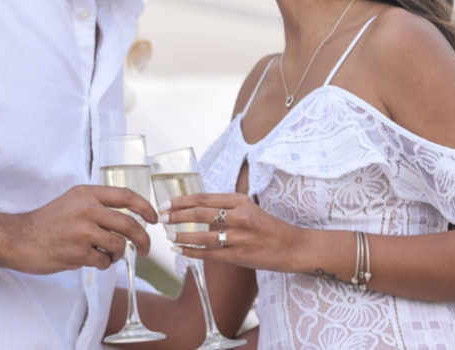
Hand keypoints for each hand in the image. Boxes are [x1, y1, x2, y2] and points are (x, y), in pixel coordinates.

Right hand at [0, 185, 156, 272]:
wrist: (18, 238)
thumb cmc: (47, 222)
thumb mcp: (72, 202)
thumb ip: (97, 205)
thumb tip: (128, 219)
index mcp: (87, 193)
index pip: (126, 196)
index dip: (146, 207)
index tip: (154, 218)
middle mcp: (87, 209)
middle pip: (130, 224)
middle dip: (143, 240)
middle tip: (144, 250)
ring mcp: (83, 231)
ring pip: (119, 245)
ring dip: (118, 254)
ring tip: (107, 255)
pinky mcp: (77, 252)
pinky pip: (104, 261)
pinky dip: (103, 264)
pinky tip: (91, 260)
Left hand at [165, 192, 301, 272]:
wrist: (292, 247)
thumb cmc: (269, 227)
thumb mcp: (250, 208)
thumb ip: (227, 207)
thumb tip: (198, 207)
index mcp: (240, 201)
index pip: (204, 198)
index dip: (182, 201)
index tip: (167, 203)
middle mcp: (239, 216)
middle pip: (200, 213)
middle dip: (177, 215)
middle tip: (161, 217)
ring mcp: (239, 237)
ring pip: (202, 235)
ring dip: (182, 235)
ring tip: (168, 235)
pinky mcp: (238, 255)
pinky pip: (209, 253)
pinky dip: (192, 251)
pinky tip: (180, 249)